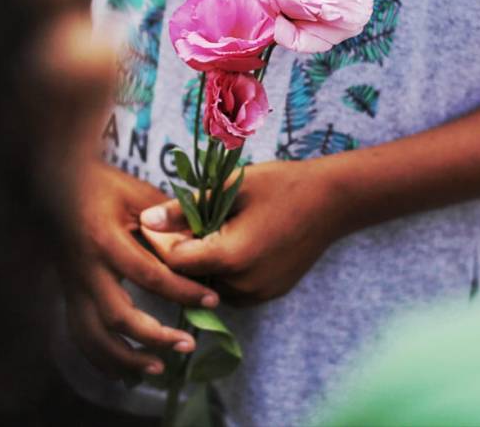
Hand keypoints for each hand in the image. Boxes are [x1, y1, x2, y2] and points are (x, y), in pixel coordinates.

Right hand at [60, 163, 219, 378]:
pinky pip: (79, 335)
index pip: (149, 275)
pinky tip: (124, 371)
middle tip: (187, 344)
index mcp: (104, 240)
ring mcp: (71, 284)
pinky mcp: (67, 293)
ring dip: (125, 358)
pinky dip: (101, 359)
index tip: (211, 299)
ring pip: (92, 336)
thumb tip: (202, 245)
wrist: (55, 183)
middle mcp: (84, 268)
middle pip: (117, 316)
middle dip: (154, 336)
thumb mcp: (135, 194)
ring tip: (158, 368)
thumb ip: (167, 221)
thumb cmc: (101, 184)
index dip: (183, 291)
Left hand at [139, 160, 340, 305]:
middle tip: (181, 219)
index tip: (155, 221)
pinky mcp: (269, 294)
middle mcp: (243, 285)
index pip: (174, 262)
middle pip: (190, 276)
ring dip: (201, 262)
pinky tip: (230, 240)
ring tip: (208, 227)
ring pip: (209, 285)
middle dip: (180, 251)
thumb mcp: (231, 188)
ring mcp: (258, 294)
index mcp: (231, 257)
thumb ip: (185, 209)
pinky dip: (223, 270)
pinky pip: (231, 288)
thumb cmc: (281, 185)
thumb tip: (146, 221)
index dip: (160, 242)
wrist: (333, 201)